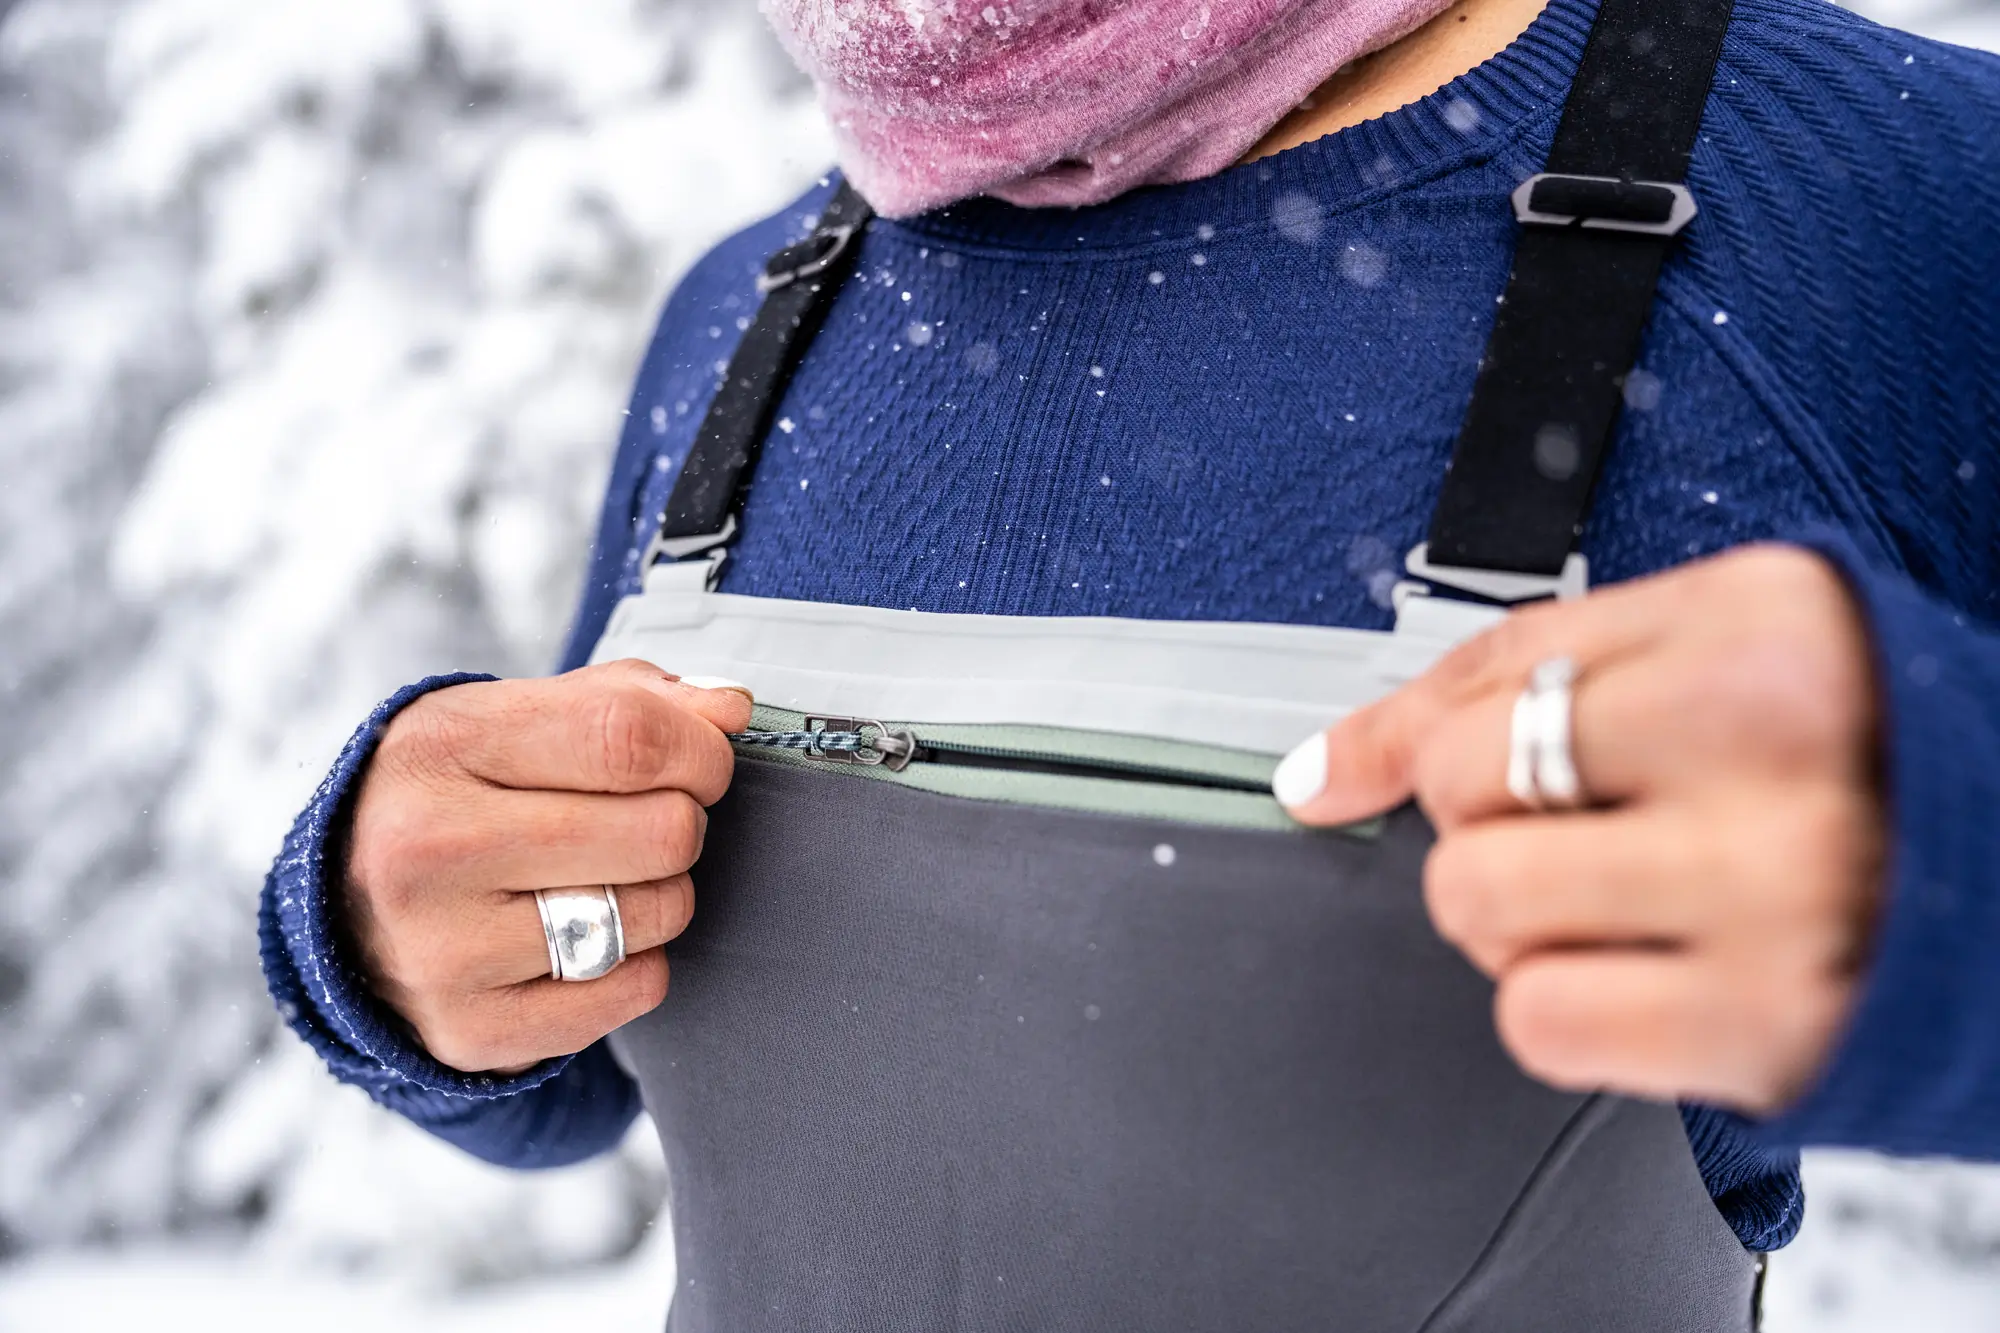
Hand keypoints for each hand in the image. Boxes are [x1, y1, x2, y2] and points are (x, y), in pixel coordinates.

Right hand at [340, 660, 752, 1072]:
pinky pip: (633, 991)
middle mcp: (430, 848)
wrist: (345, 906)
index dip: (700, 749)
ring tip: (607, 880)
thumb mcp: (516, 718)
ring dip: (661, 895)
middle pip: (660, 832)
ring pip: (654, 915)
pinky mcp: (472, 1031)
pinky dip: (638, 964)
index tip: (702, 761)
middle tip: (646, 824)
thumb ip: (631, 698)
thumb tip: (729, 709)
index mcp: (444, 746)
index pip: (629, 736)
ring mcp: (444, 950)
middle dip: (683, 823)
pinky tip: (588, 940)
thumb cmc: (456, 794)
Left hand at [1275, 546, 1886, 1114]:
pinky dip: (1565, 1010)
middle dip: (1496, 821)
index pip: (1483, 684)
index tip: (1465, 773)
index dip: (1462, 740)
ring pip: (1477, 906)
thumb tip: (1318, 773)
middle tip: (1601, 830)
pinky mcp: (1761, 1030)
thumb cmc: (1858, 753)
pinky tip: (1648, 975)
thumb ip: (1502, 675)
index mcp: (1754, 637)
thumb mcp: (1710, 645)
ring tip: (1629, 901)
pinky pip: (1535, 1024)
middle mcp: (1765, 760)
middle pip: (1459, 794)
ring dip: (1522, 919)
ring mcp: (1767, 900)